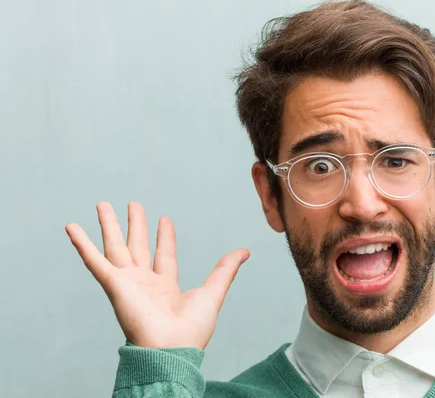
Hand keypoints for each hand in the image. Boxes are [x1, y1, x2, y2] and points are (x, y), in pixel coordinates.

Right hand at [65, 202, 249, 349]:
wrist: (172, 347)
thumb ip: (225, 269)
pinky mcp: (113, 284)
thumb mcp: (213, 292)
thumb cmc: (192, 329)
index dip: (164, 236)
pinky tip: (72, 227)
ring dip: (108, 226)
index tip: (164, 218)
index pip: (164, 255)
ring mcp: (127, 283)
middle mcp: (144, 283)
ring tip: (102, 204)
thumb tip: (245, 251)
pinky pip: (94, 261)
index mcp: (166, 287)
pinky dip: (82, 244)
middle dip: (135, 225)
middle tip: (133, 203)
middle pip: (137, 246)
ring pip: (115, 247)